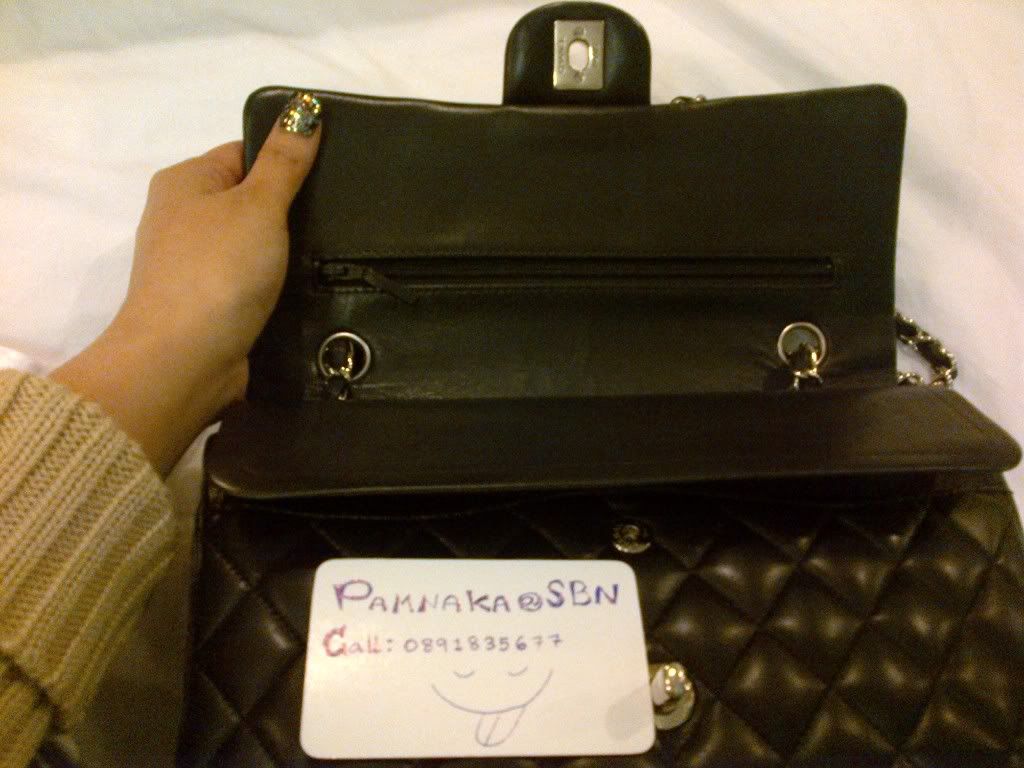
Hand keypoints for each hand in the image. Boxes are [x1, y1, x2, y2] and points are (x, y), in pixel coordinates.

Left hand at [52, 93, 322, 473]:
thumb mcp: (258, 204)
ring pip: (255, 246)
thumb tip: (306, 109)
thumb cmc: (218, 270)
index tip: (333, 177)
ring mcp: (194, 266)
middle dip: (293, 210)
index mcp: (185, 181)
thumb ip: (285, 161)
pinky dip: (278, 286)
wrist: (182, 360)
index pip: (244, 153)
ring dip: (289, 253)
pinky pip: (253, 283)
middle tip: (343, 218)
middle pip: (250, 200)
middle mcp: (183, 218)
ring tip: (337, 254)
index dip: (287, 161)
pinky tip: (312, 289)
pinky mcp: (211, 305)